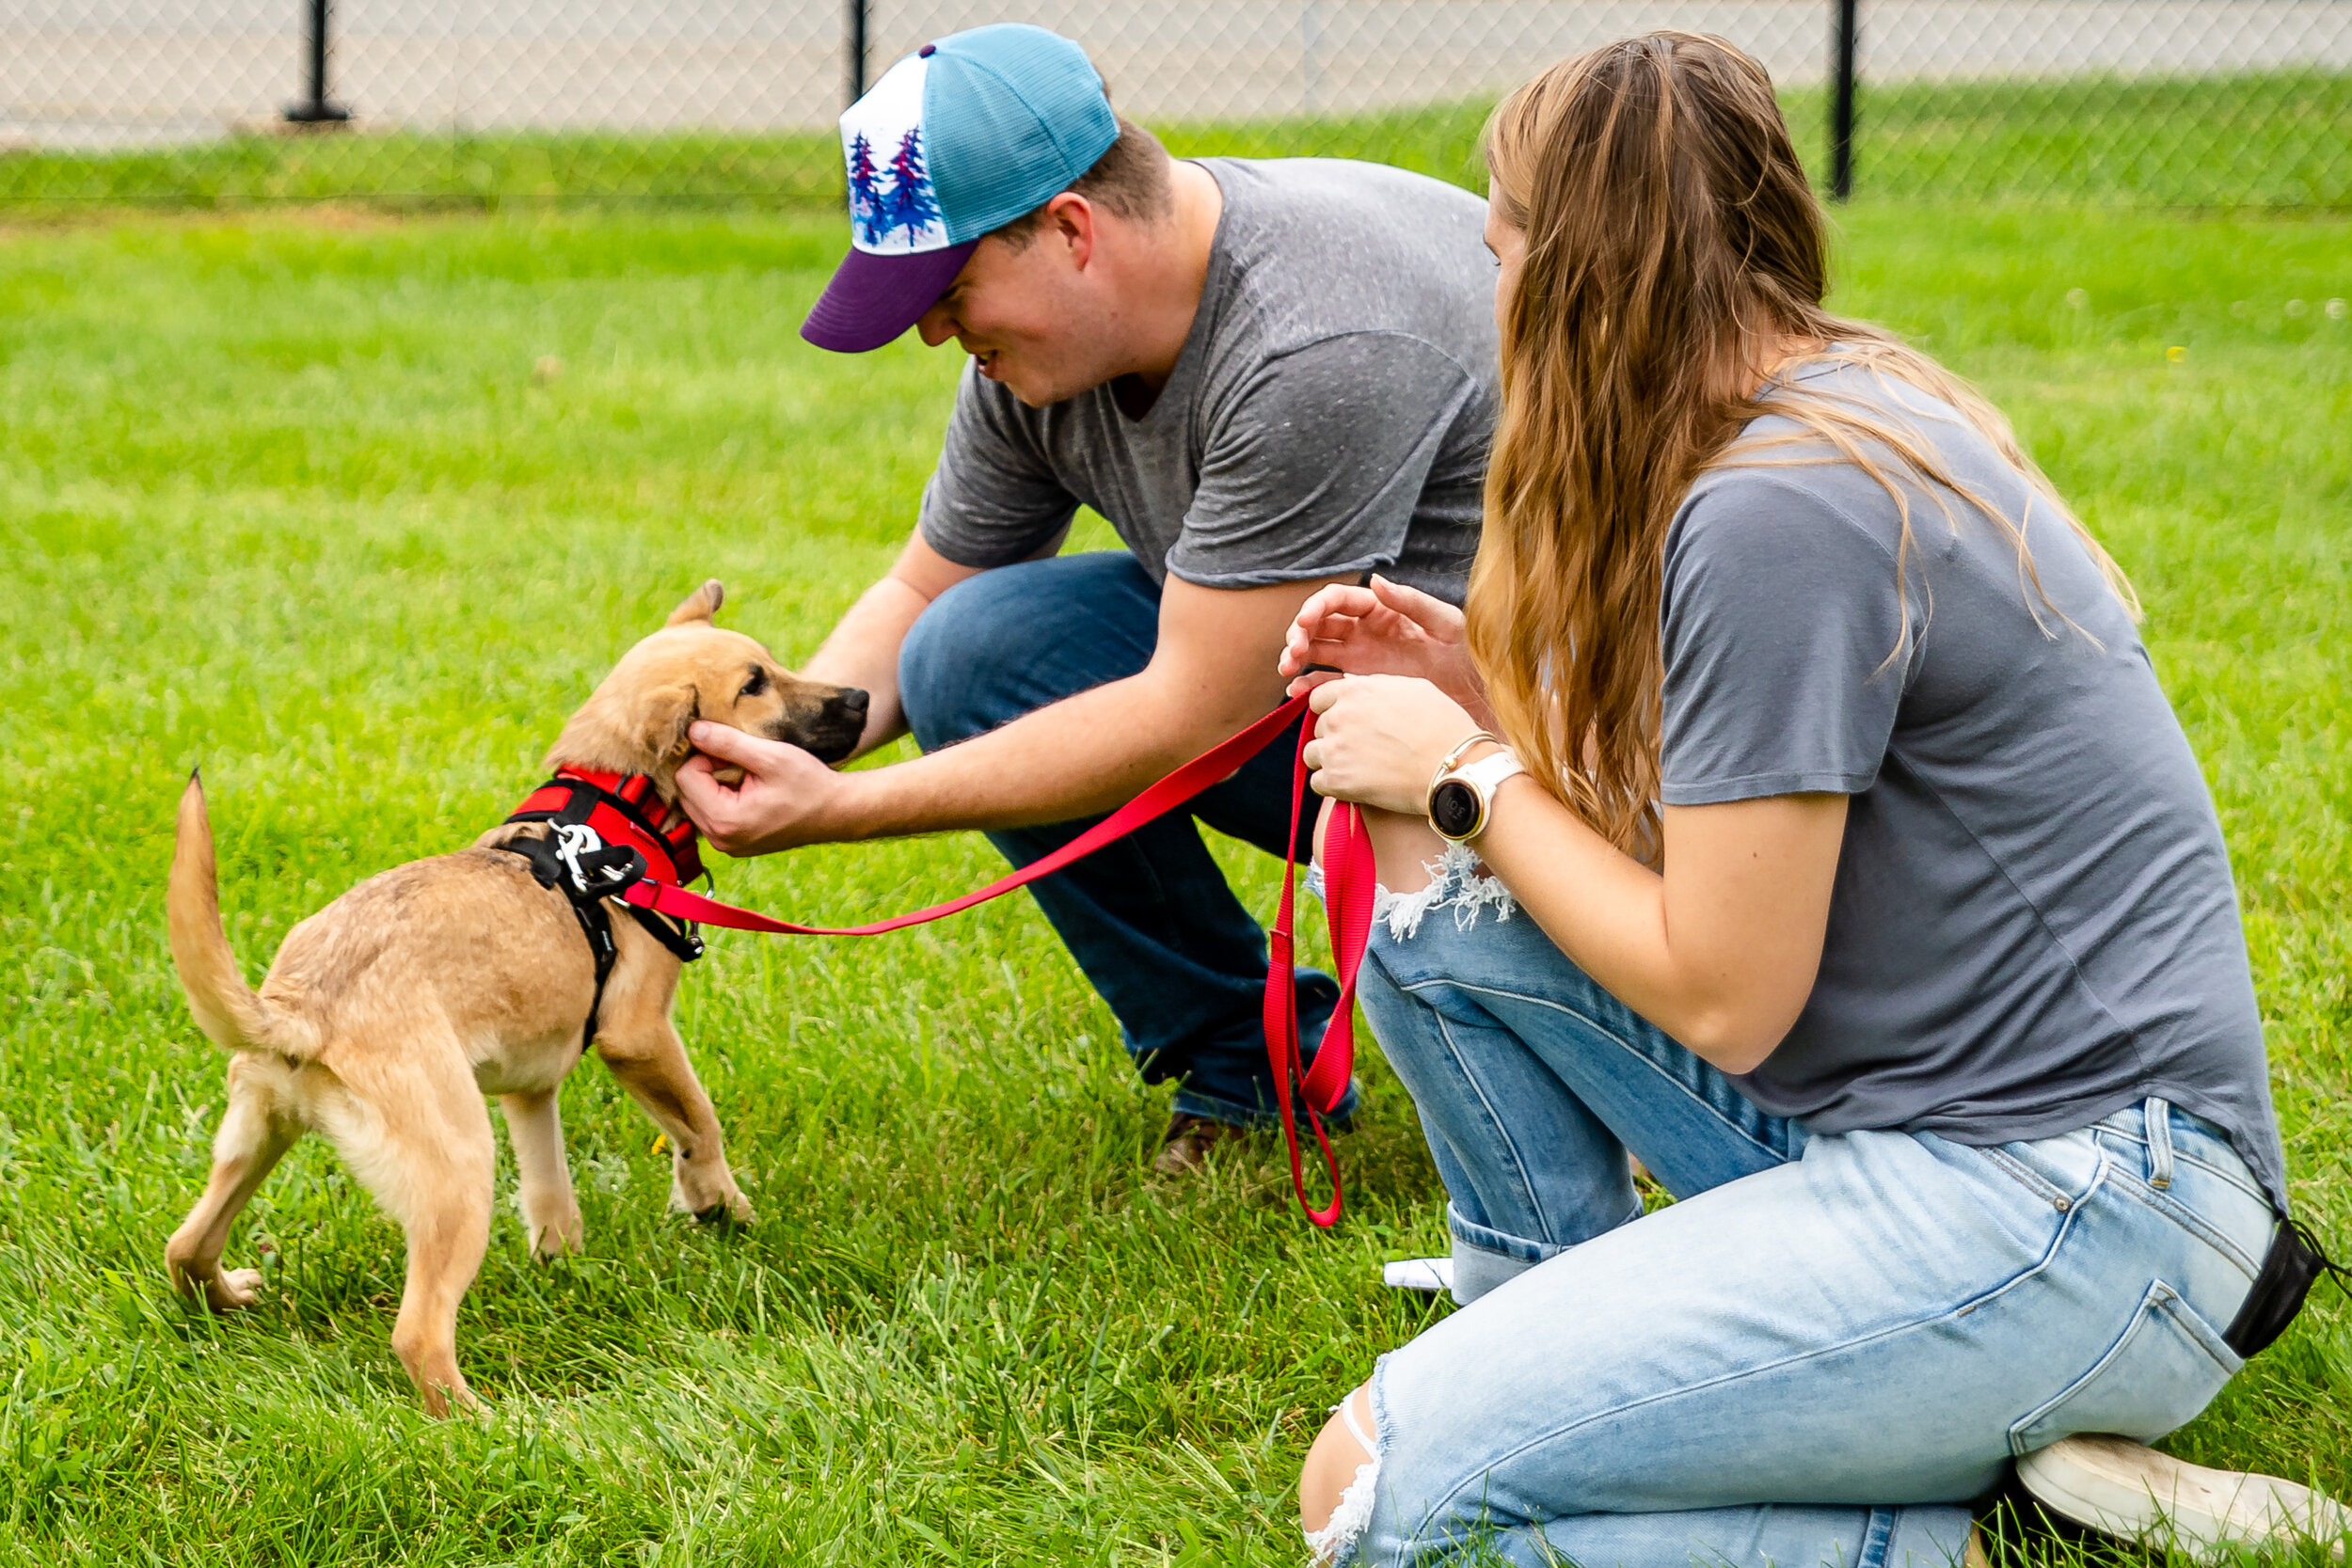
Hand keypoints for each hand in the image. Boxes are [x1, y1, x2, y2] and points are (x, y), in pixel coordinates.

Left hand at [673, 722, 845, 854]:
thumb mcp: (770, 756)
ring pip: (696, 803)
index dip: (706, 756)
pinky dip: (721, 799)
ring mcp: (727, 845)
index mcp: (726, 820)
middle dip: (707, 772)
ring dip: (713, 785)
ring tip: (746, 779)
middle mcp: (720, 839)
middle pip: (686, 792)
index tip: (735, 754)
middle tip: (741, 765)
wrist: (837, 812)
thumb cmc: (809, 784)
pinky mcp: (734, 844)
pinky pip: (710, 816)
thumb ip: (728, 743)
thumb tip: (693, 731)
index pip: (686, 777)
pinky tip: (747, 792)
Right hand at [1279, 574, 1485, 717]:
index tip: (1304, 623)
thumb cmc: (1466, 654)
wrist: (1476, 697)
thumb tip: (1374, 580)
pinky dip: (1308, 686)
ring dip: (1296, 656)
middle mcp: (1364, 631)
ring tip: (1287, 670)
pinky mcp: (1360, 686)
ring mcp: (1359, 659)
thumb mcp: (1445, 623)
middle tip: (1293, 653)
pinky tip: (1296, 693)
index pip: (1337, 600)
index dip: (1315, 607)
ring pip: (1316, 651)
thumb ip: (1410, 601)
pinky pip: (1327, 683)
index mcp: (1380, 610)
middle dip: (1298, 633)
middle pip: (1319, 625)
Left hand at [1302, 675, 1486, 815]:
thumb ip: (1378, 686)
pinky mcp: (1337, 781)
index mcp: (1355, 690)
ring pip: (1312, 755)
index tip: (1346, 724)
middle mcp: (1339, 716)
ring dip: (1329, 762)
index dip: (1332, 711)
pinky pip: (1318, 783)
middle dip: (1335, 737)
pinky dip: (1332, 787)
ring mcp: (1335, 749)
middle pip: (1319, 727)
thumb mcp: (1414, 689)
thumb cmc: (1444, 727)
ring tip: (1357, 770)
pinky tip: (1355, 787)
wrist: (1455, 769)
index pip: (1319, 698)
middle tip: (1361, 750)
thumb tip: (1359, 686)